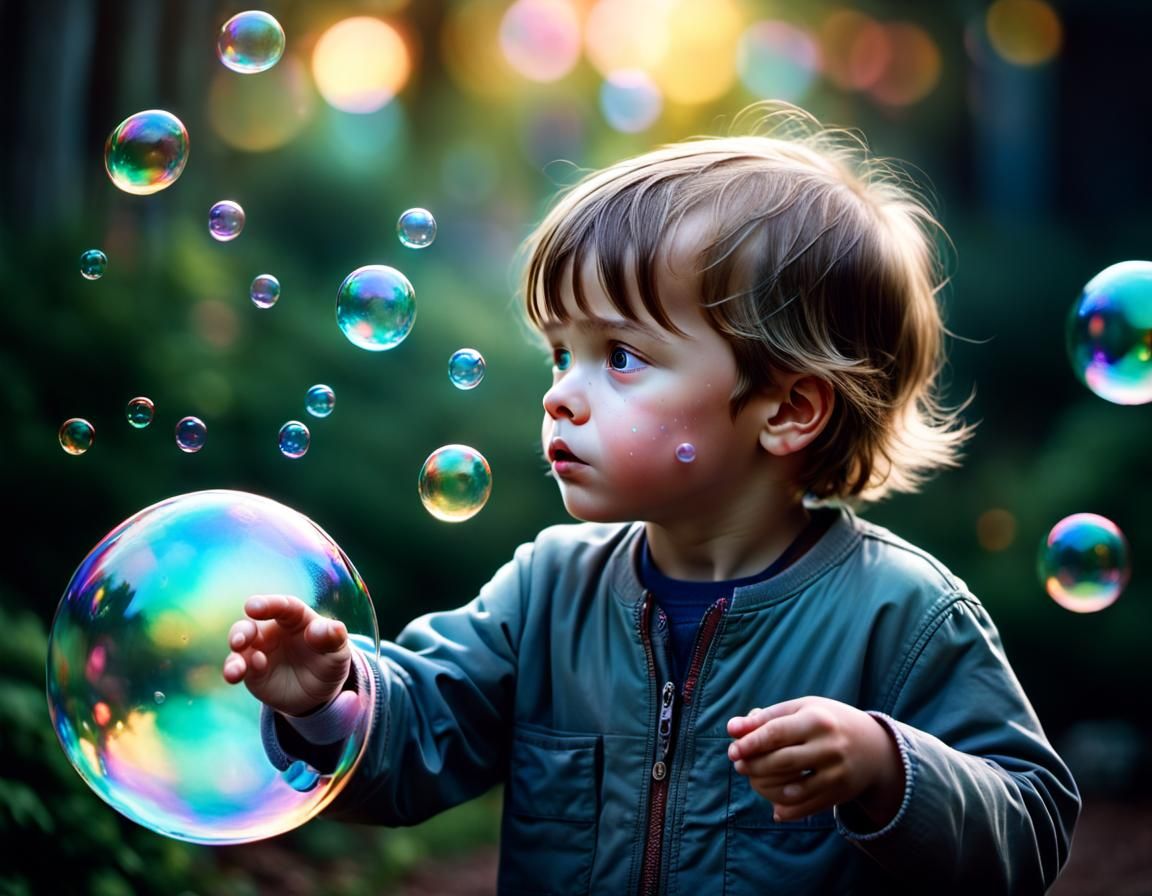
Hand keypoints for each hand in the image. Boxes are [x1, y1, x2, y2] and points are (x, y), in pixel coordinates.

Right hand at [222, 594, 351, 716]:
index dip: (269, 605)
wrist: (318, 692)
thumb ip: (333, 638)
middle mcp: (272, 630)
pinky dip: (236, 670)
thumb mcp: (338, 653)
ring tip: (235, 670)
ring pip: (239, 649)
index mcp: (296, 618)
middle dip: (242, 631)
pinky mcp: (251, 671)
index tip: (253, 607)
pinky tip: (240, 675)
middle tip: (240, 640)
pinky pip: (240, 668)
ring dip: (234, 657)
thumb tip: (321, 628)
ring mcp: (259, 650)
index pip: (284, 607)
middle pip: (251, 625)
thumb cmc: (328, 663)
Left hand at [727, 696, 903, 825]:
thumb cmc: (827, 721)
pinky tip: (774, 805)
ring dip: (767, 787)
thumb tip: (732, 728)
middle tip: (738, 764)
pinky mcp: (840, 794)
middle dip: (754, 765)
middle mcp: (829, 747)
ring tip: (753, 780)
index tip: (732, 750)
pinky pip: (807, 807)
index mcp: (816, 719)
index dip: (750, 743)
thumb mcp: (801, 709)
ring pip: (793, 788)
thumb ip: (766, 718)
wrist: (875, 747)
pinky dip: (787, 809)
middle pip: (782, 761)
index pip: (776, 732)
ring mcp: (836, 773)